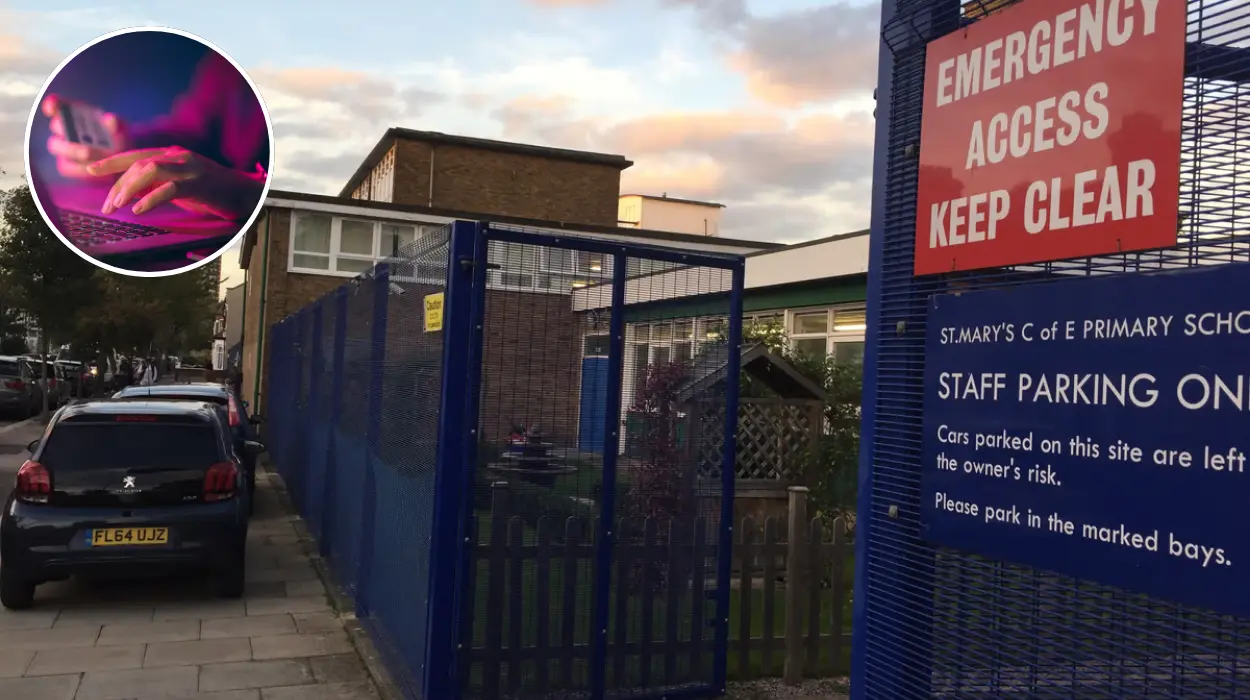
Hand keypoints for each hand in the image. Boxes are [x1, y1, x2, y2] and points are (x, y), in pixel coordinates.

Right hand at [42, 95, 128, 178]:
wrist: (124, 157)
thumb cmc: (118, 136)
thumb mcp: (121, 128)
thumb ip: (115, 123)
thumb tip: (111, 119)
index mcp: (74, 112)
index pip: (56, 104)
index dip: (52, 104)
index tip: (52, 108)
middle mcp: (64, 127)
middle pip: (56, 126)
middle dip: (66, 129)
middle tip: (82, 141)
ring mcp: (63, 146)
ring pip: (57, 146)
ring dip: (73, 150)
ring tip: (89, 154)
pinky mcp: (66, 165)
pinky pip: (66, 166)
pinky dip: (79, 169)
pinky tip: (92, 170)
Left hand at [86, 146, 264, 220]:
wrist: (245, 195)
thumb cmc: (213, 191)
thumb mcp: (181, 183)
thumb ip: (158, 182)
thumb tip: (131, 190)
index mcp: (172, 154)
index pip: (135, 154)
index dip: (111, 161)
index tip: (90, 169)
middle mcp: (179, 156)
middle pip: (138, 163)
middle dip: (117, 184)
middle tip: (106, 205)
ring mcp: (190, 168)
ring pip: (149, 170)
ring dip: (129, 188)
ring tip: (117, 206)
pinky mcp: (199, 184)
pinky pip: (169, 189)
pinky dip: (151, 199)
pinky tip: (139, 210)